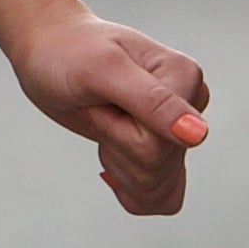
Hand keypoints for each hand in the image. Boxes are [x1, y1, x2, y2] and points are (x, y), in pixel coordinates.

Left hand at [6, 1, 210, 215]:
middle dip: (115, 145)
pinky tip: (112, 153)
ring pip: (158, 187)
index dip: (118, 131)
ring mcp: (176, 129)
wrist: (50, 51)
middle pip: (158, 168)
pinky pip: (162, 196)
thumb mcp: (102, 70)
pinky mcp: (163, 150)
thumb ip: (152, 102)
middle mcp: (188, 104)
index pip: (161, 144)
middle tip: (98, 107)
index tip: (102, 98)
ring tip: (104, 120)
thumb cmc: (68, 50)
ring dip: (117, 162)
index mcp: (185, 78)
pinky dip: (128, 186)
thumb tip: (198, 134)